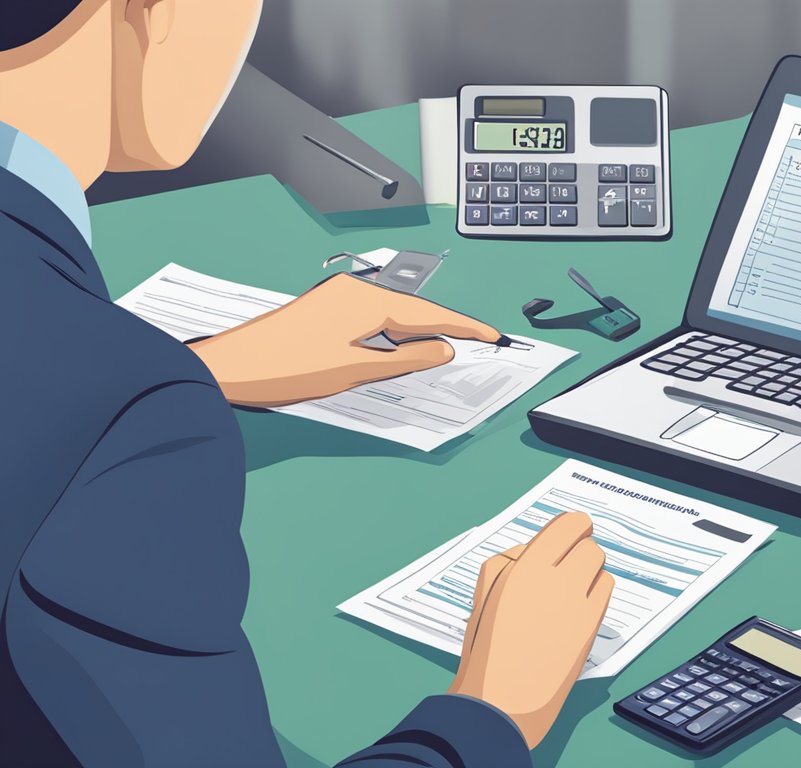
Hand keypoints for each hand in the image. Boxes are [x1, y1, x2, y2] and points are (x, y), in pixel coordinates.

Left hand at [187, 274, 498, 405]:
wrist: (230, 368)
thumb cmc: (287, 368)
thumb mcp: (357, 369)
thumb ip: (406, 358)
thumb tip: (441, 349)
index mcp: (368, 301)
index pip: (431, 314)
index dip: (464, 327)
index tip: (491, 334)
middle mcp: (355, 292)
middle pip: (414, 310)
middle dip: (445, 328)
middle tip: (475, 343)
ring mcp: (338, 299)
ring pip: (393, 314)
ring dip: (417, 332)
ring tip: (441, 351)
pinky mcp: (325, 311)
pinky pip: (373, 317)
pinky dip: (393, 333)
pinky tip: (398, 348)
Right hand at [450, 512, 614, 747]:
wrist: (501, 702)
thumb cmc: (486, 650)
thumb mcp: (485, 594)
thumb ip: (510, 562)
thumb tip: (534, 550)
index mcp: (526, 568)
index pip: (569, 525)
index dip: (572, 527)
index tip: (571, 531)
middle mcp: (558, 581)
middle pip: (589, 546)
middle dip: (579, 552)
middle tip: (567, 565)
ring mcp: (580, 605)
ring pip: (601, 568)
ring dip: (589, 573)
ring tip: (570, 590)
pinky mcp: (593, 626)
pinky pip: (606, 591)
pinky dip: (596, 593)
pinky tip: (578, 607)